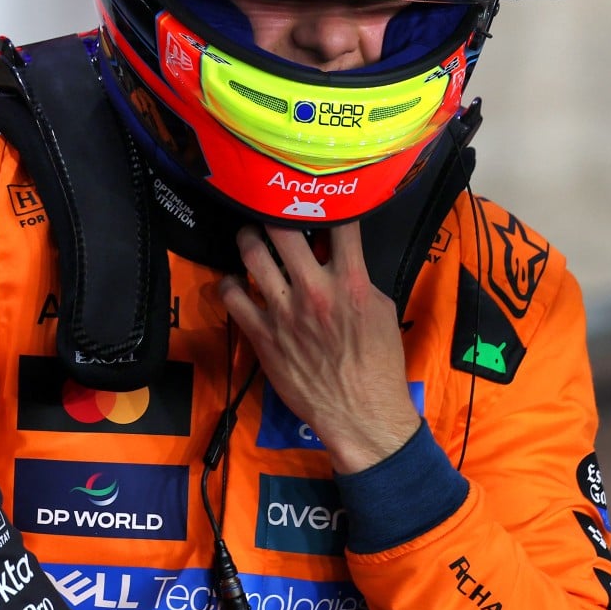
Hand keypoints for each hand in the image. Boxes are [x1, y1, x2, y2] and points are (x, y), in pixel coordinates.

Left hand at [217, 224, 419, 473]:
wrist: (360, 413)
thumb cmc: (378, 364)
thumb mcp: (380, 310)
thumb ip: (356, 276)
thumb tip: (334, 253)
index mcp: (351, 282)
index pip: (339, 224)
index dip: (327, 203)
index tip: (318, 196)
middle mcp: (315, 290)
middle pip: (283, 229)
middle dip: (273, 212)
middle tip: (269, 209)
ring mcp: (284, 312)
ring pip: (252, 255)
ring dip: (247, 238)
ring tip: (250, 236)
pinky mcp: (262, 335)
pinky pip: (232, 297)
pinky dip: (230, 283)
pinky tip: (236, 281)